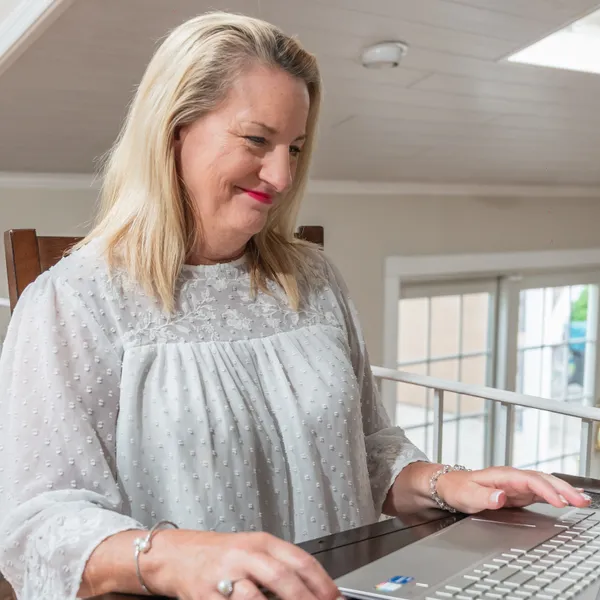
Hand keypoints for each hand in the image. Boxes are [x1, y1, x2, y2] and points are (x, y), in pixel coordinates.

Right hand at [144, 529, 341, 599]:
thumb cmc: (216, 554)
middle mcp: (244, 555)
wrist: (174, 556)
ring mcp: (224, 577)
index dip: (321, 581)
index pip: (299, 559)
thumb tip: (310, 588)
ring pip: (256, 597)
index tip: (334, 597)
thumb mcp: (250, 549)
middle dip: (305, 598)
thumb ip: (278, 564)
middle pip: (282, 576)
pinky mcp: (206, 597)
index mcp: (260, 542)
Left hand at [435, 466, 591, 513]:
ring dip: (565, 491)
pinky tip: (569, 499)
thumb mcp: (467, 495)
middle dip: (563, 489)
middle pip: (543, 479)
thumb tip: (500, 497)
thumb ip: (484, 496)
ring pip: (546, 484)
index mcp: (502, 475)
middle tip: (582, 501)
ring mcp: (516, 484)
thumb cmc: (457, 488)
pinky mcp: (518, 493)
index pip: (529, 480)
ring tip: (583, 500)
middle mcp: (512, 477)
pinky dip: (557, 495)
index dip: (546, 490)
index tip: (560, 502)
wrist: (450, 486)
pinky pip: (541, 491)